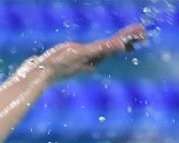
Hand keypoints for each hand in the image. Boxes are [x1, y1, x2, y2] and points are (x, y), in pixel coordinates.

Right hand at [31, 24, 146, 83]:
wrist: (35, 76)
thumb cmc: (58, 64)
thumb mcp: (80, 53)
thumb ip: (100, 49)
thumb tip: (121, 46)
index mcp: (94, 58)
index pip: (117, 45)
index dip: (130, 36)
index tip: (143, 30)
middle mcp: (89, 61)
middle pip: (113, 49)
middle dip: (126, 42)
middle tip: (141, 35)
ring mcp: (79, 61)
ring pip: (102, 52)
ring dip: (114, 46)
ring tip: (124, 44)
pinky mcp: (68, 61)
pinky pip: (89, 53)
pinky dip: (98, 50)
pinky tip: (92, 52)